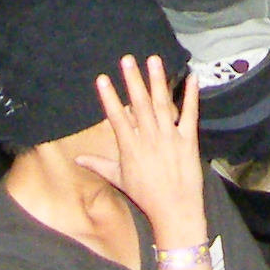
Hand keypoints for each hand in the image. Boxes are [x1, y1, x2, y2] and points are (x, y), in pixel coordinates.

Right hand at [74, 53, 208, 247]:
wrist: (174, 210)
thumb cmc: (146, 196)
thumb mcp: (119, 180)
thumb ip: (99, 165)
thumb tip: (77, 158)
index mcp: (131, 147)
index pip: (117, 117)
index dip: (109, 97)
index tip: (101, 78)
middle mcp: (149, 138)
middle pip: (139, 104)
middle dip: (133, 80)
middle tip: (127, 59)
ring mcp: (170, 137)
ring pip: (162, 104)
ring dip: (157, 81)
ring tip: (153, 60)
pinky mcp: (188, 140)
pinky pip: (190, 115)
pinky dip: (191, 97)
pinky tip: (192, 79)